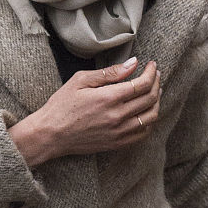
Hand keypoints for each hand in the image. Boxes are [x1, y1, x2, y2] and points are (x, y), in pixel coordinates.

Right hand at [9, 57, 161, 166]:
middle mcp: (117, 116)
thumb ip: (110, 72)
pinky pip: (143, 133)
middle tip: (155, 75)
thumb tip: (133, 63)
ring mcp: (119, 132)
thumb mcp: (81, 80)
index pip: (143, 84)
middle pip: (150, 99)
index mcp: (109, 98)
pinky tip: (146, 111)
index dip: (151, 73)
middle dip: (156, 83)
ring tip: (154, 91)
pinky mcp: (117, 144)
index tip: (152, 65)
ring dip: (157, 102)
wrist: (50, 135)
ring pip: (151, 117)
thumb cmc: (62, 105)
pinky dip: (149, 120)